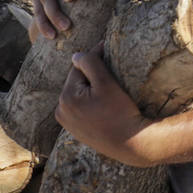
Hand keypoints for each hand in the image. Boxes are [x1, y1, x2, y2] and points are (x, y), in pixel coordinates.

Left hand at [54, 44, 155, 166]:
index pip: (78, 68)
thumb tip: (76, 55)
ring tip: (107, 85)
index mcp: (66, 97)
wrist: (131, 144)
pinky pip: (80, 108)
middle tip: (109, 65)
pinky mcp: (75, 130)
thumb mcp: (106, 83)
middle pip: (76, 82)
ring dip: (89, 88)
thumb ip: (89, 63)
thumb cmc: (121, 112)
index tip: (106, 49)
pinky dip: (89, 102)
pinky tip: (103, 103)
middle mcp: (61, 111)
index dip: (94, 58)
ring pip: (78, 95)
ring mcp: (67, 123)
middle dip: (90, 74)